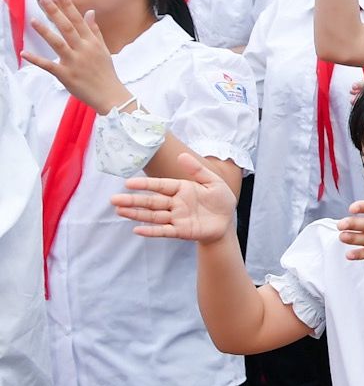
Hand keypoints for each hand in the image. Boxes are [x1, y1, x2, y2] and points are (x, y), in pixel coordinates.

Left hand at [23, 0, 129, 111]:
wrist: (110, 95)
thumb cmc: (106, 72)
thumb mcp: (103, 49)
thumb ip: (94, 30)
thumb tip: (89, 12)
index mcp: (92, 43)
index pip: (79, 21)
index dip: (69, 6)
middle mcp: (83, 50)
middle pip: (68, 28)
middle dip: (56, 13)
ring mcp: (74, 62)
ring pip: (58, 44)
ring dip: (45, 32)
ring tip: (33, 21)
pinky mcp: (66, 75)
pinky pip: (49, 66)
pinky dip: (36, 60)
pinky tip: (24, 53)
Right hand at [111, 152, 236, 243]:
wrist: (228, 221)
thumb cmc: (220, 200)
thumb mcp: (213, 182)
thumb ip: (197, 170)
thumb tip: (182, 155)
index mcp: (181, 189)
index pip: (159, 186)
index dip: (144, 184)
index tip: (127, 183)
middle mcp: (175, 203)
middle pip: (151, 201)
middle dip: (133, 200)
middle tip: (113, 199)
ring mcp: (176, 218)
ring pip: (153, 215)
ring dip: (136, 214)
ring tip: (119, 210)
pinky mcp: (181, 231)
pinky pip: (164, 231)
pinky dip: (151, 231)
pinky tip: (137, 230)